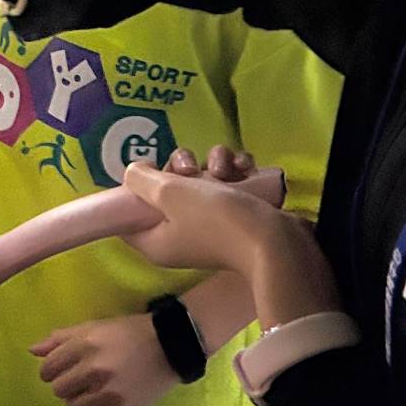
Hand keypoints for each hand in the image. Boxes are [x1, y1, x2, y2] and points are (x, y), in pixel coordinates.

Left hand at [32, 313, 177, 405]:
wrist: (170, 346)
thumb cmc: (128, 332)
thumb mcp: (93, 327)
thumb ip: (61, 338)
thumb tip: (32, 351)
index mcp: (84, 345)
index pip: (47, 369)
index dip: (50, 370)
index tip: (61, 369)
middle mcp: (94, 370)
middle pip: (58, 390)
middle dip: (65, 385)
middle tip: (79, 379)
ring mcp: (109, 392)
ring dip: (79, 400)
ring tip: (93, 390)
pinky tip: (106, 400)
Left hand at [119, 150, 292, 273]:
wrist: (275, 240)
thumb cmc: (215, 219)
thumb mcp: (168, 194)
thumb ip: (142, 180)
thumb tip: (133, 173)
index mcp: (155, 241)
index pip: (129, 215)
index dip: (134, 189)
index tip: (145, 171)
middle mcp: (179, 234)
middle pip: (166, 190)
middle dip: (180, 168)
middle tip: (192, 169)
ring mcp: (209, 225)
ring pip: (200, 179)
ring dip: (214, 164)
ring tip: (227, 169)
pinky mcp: (237, 214)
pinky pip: (228, 182)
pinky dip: (236, 171)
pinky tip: (245, 168)